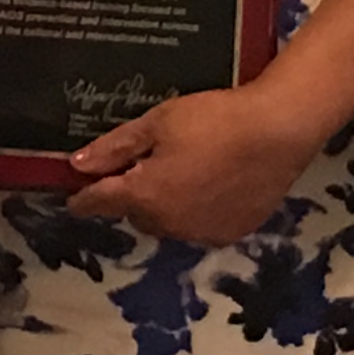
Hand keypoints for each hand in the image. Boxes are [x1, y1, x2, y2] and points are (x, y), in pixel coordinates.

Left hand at [64, 87, 313, 244]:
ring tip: (184, 174)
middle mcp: (168, 224)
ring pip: (168, 223)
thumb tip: (77, 166)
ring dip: (165, 206)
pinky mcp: (230, 234)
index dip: (84, 199)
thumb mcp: (158, 123)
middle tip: (146, 167)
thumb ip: (115, 148)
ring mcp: (200, 233)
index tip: (74, 200)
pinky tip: (212, 185)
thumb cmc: (214, 120)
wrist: (279, 131)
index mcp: (144, 195)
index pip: (101, 202)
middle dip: (134, 195)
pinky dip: (196, 212)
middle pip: (136, 213)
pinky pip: (198, 227)